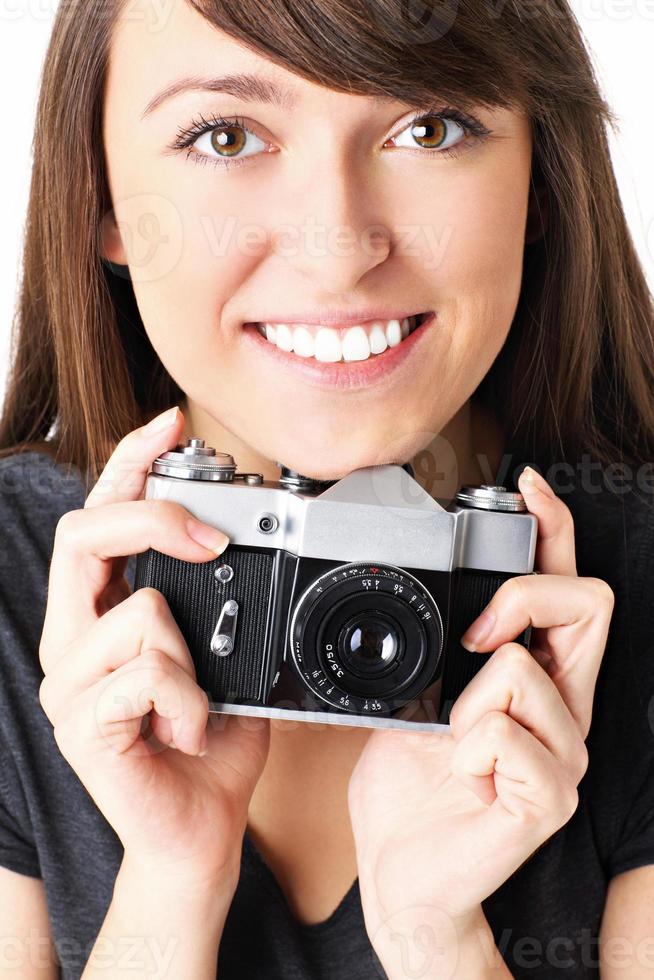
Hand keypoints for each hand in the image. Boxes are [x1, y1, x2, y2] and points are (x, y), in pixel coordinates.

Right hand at [38, 406, 269, 891]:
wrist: (198, 829)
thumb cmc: (209, 742)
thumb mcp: (222, 654)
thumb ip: (214, 602)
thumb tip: (236, 541)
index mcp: (101, 615)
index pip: (98, 518)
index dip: (128, 463)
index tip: (168, 422)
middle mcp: (72, 641)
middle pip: (83, 534)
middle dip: (154, 519)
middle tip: (210, 538)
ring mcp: (68, 684)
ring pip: (138, 611)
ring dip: (193, 659)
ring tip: (199, 704)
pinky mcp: (78, 726)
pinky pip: (147, 673)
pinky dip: (189, 700)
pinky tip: (187, 731)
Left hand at [347, 466, 613, 971]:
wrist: (403, 872)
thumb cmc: (412, 788)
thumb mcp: (420, 697)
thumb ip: (445, 653)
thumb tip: (439, 602)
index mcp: (538, 680)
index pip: (568, 590)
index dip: (557, 530)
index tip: (529, 485)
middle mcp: (565, 710)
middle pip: (585, 605)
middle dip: (520, 599)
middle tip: (474, 637)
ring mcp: (564, 754)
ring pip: (521, 670)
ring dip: (467, 702)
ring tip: (454, 742)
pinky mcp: (548, 797)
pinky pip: (501, 731)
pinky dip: (463, 745)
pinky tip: (460, 774)